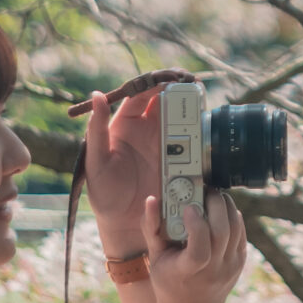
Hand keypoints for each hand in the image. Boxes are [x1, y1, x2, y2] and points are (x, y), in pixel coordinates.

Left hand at [77, 70, 192, 259]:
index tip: (168, 77)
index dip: (154, 82)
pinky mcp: (180, 161)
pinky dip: (201, 135)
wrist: (125, 225)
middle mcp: (147, 130)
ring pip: (182, 120)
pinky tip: (207, 131)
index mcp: (125, 124)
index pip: (141, 95)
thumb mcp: (96, 162)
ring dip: (193, 111)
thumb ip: (96, 130)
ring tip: (202, 106)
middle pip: (166, 101)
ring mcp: (166, 145)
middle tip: (192, 84)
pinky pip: (193, 144)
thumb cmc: (104, 194)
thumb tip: (97, 94)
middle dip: (180, 90)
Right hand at [144, 186, 247, 302]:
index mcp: (188, 272)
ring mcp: (230, 266)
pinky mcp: (240, 260)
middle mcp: (214, 271)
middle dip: (214, 204)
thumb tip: (152, 199)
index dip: (197, 226)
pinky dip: (232, 215)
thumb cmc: (168, 281)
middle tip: (204, 189)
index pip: (200, 250)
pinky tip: (220, 209)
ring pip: (235, 227)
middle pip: (222, 232)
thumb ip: (151, 228)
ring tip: (212, 195)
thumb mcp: (155, 259)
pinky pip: (241, 231)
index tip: (189, 207)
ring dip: (226, 205)